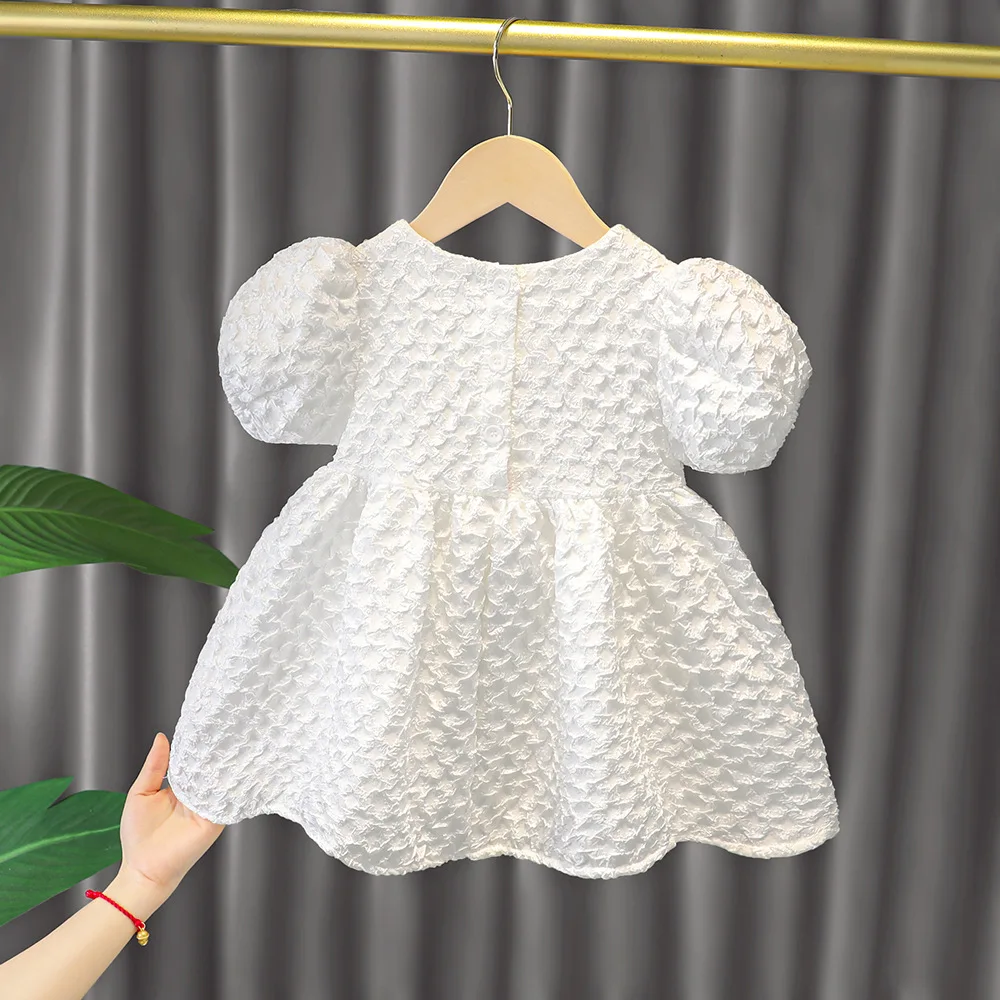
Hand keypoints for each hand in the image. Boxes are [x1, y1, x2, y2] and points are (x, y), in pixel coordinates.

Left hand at [110, 733, 223, 917]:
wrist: (143, 870)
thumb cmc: (138, 836)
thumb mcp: (141, 793)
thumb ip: (154, 766)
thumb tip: (161, 737)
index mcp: (182, 787)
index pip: (194, 761)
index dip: (198, 745)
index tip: (204, 725)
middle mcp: (198, 795)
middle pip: (210, 768)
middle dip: (214, 751)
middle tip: (223, 727)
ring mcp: (209, 806)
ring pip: (220, 780)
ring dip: (223, 765)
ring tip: (229, 743)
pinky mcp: (215, 819)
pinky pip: (225, 798)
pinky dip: (227, 785)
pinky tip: (228, 770)